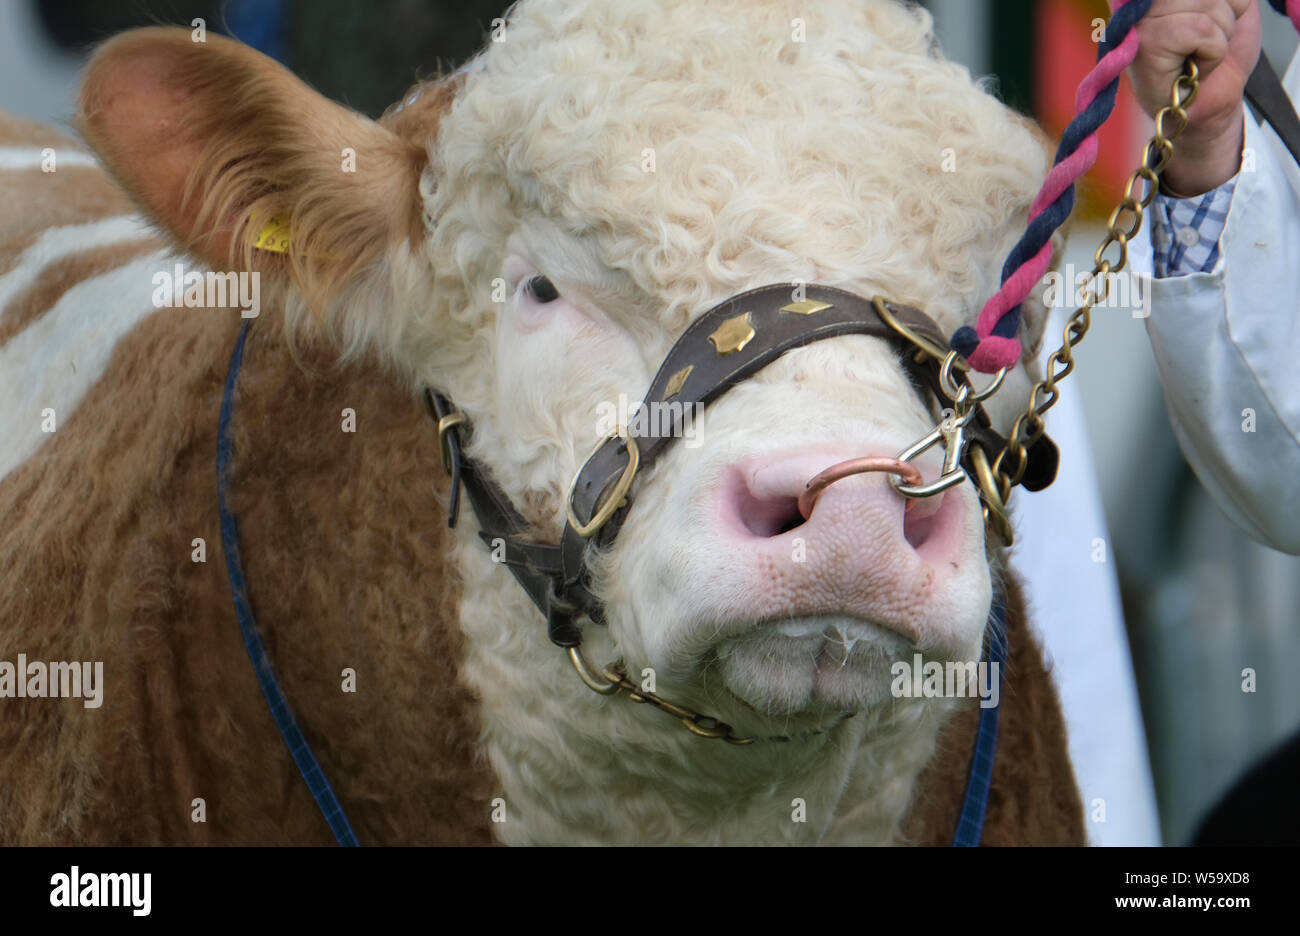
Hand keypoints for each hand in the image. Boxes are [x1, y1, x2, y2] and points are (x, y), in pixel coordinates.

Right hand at [1119, 0, 1260, 194]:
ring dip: (1219, 39)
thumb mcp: (1230, 5)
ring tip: (1196, 58)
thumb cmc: (1219, 59)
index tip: (1209, 27)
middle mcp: (1144, 4)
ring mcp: (1141, 23)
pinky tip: (1192, 69)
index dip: (1224, 3)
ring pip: (1211, 9)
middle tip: (1203, 46)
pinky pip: (1203, 31)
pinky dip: (1212, 54)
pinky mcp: (1148, 44)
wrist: (1213, 105)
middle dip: (1225, 19)